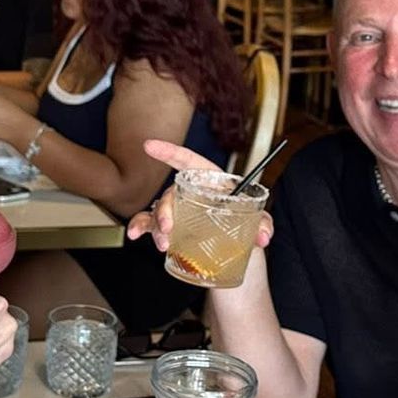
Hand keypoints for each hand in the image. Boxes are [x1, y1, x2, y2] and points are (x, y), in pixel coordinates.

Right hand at [126, 139, 274, 254]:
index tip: (149, 146)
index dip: (170, 152)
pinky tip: (134, 235)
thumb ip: (263, 223)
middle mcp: (191, 193)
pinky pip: (149, 224)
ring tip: (163, 244)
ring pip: (159, 211)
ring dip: (156, 225)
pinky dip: (140, 228)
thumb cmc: (246, 225)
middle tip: (168, 227)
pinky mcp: (170, 229)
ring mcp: (179, 211)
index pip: (189, 162)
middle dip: (166, 208)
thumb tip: (263, 236)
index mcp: (211, 182)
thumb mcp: (257, 221)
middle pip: (172, 193)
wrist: (237, 251)